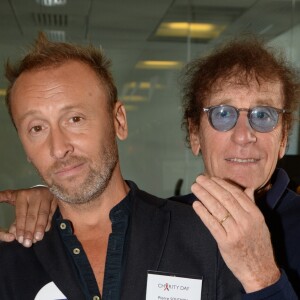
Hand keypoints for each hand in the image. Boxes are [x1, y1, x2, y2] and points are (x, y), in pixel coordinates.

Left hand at [0, 187, 56, 246]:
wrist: (43, 189)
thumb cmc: (27, 198)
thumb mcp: (14, 199)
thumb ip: (11, 215)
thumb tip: (12, 232)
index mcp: (23, 195)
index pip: (21, 214)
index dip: (20, 227)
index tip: (20, 239)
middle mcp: (35, 194)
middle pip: (32, 215)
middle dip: (30, 230)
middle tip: (28, 243)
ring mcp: (47, 196)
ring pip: (43, 215)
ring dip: (40, 228)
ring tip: (37, 238)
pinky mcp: (55, 200)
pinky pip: (52, 214)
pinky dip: (48, 223)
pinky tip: (45, 231)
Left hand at [191, 175, 279, 292]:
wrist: (260, 271)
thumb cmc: (258, 245)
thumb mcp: (260, 223)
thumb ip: (252, 205)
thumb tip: (248, 189)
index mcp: (255, 214)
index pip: (236, 194)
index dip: (222, 184)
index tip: (211, 178)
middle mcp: (246, 221)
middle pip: (224, 198)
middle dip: (210, 186)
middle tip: (199, 178)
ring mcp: (236, 232)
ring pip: (217, 208)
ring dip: (204, 195)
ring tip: (195, 187)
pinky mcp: (226, 242)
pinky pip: (212, 224)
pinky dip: (203, 213)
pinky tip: (196, 204)